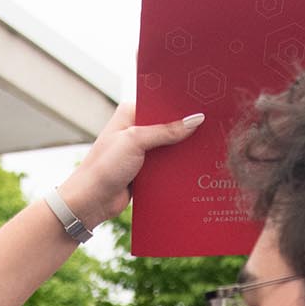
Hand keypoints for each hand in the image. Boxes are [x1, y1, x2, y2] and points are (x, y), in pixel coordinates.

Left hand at [57, 103, 207, 229]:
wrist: (90, 202)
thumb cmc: (105, 167)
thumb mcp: (136, 142)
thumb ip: (166, 131)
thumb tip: (196, 120)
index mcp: (130, 113)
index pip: (161, 104)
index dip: (181, 106)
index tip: (205, 103)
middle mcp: (136, 129)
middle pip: (168, 125)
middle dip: (186, 129)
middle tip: (214, 127)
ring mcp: (141, 150)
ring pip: (170, 147)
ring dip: (183, 151)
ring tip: (211, 147)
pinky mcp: (145, 170)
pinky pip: (166, 165)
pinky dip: (177, 167)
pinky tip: (196, 167)